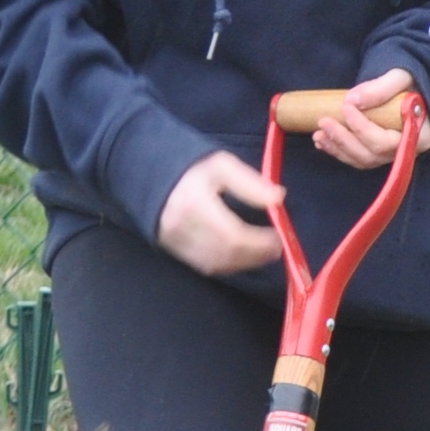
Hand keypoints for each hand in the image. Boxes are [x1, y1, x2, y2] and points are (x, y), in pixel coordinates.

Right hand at [157, 150, 282, 275]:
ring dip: (244, 263)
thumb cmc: (191, 169)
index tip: (279, 237)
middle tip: (277, 249)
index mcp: (194, 204)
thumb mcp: (221, 165)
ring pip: (215, 264)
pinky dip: (227, 265)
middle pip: (225, 254)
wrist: (149, 174)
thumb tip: (277, 197)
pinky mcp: (172, 249)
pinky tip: (242, 257)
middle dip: (256, 256)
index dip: (260, 242)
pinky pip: (204, 266)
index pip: (233, 235)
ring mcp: (174, 241)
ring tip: (264, 254)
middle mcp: (181, 227)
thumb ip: (249, 181)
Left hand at [306, 68, 429, 169]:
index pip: (386, 142)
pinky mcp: (379, 153)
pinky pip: (358, 159)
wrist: (410, 86)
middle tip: (324, 121)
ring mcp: (392, 154)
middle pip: (372, 155)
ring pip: (362, 160)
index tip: (346, 106)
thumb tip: (353, 100)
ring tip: (318, 133)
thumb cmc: (410, 82)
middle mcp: (407, 151)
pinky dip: (338, 152)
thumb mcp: (400, 78)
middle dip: (344, 140)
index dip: (362, 128)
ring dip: (338, 148)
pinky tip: (323, 142)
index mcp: (420, 136)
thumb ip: (381, 88)